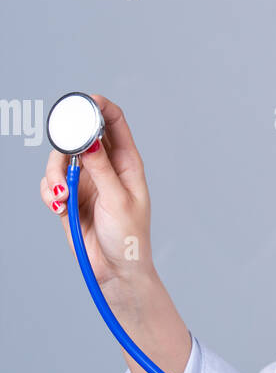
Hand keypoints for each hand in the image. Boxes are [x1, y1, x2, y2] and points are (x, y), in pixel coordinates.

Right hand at [40, 94, 154, 288]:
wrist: (114, 270)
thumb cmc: (128, 238)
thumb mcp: (118, 201)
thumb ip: (101, 170)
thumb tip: (90, 140)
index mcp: (127, 162)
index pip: (114, 123)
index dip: (100, 106)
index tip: (84, 102)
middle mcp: (105, 167)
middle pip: (80, 136)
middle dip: (66, 144)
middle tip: (65, 155)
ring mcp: (86, 181)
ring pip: (60, 160)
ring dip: (54, 176)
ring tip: (61, 197)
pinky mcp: (69, 197)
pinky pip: (51, 183)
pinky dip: (49, 192)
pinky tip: (58, 208)